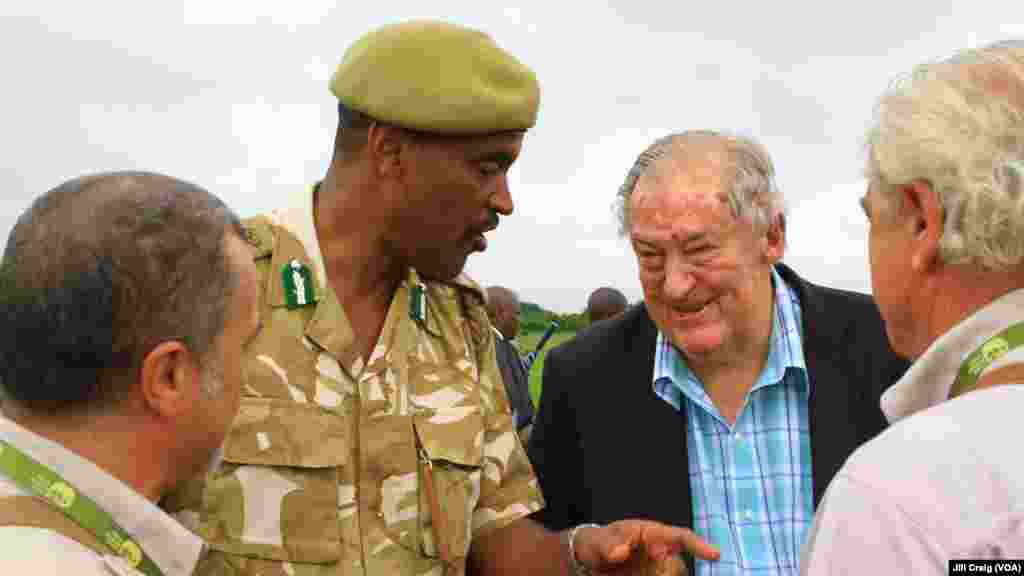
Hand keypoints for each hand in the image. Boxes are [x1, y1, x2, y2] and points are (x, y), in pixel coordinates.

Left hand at [572, 520, 718, 575]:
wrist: (589, 561)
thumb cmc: (597, 543)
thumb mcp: (597, 540)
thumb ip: (608, 544)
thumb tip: (620, 550)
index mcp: (652, 534)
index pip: (680, 536)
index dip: (699, 544)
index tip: (715, 554)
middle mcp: (660, 553)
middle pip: (676, 566)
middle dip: (664, 571)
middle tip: (644, 565)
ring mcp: (657, 570)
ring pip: (669, 575)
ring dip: (657, 574)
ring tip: (630, 572)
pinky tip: (632, 575)